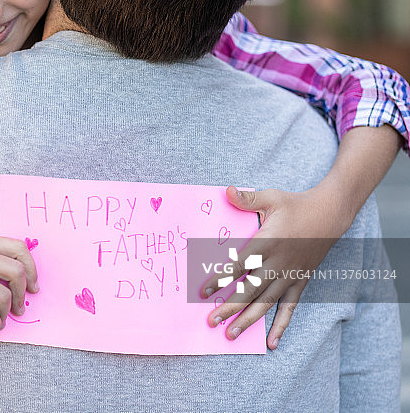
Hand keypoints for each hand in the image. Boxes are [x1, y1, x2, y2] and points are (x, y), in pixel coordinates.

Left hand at [201, 185, 345, 348]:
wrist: (330, 214)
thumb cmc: (295, 205)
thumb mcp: (271, 197)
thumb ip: (248, 199)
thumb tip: (227, 191)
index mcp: (268, 243)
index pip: (240, 265)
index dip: (221, 279)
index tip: (203, 291)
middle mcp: (278, 263)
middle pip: (251, 290)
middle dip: (230, 307)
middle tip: (211, 321)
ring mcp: (290, 275)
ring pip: (267, 302)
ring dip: (249, 319)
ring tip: (231, 334)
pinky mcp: (300, 282)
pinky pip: (290, 307)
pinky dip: (281, 325)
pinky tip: (271, 342)